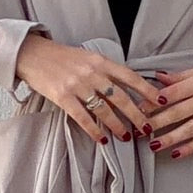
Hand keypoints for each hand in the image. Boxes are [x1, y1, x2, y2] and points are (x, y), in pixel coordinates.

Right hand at [15, 33, 161, 143]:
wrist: (32, 54)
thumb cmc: (61, 57)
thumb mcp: (87, 57)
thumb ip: (105, 70)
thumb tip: (127, 88)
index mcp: (100, 61)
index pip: (130, 77)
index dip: (147, 90)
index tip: (160, 102)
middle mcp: (92, 72)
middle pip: (121, 97)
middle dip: (136, 115)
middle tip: (147, 128)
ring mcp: (77, 85)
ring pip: (104, 109)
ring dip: (117, 125)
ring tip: (126, 137)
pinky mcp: (63, 97)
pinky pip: (83, 117)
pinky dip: (94, 130)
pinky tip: (101, 139)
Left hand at [144, 60, 192, 157]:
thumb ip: (180, 77)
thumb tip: (158, 77)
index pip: (173, 93)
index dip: (154, 101)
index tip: (139, 108)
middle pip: (177, 112)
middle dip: (156, 122)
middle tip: (140, 129)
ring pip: (189, 129)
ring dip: (170, 138)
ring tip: (153, 145)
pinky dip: (190, 148)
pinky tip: (176, 154)